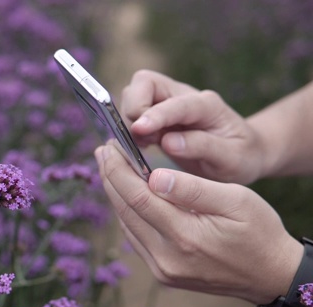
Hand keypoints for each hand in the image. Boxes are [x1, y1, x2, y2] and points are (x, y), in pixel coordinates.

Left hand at [95, 142, 301, 304]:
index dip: (119, 170)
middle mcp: (166, 258)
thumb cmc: (258, 232)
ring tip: (110, 167)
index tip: (110, 146)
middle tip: (103, 151)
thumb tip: (153, 177)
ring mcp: (162, 269)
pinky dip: (128, 212)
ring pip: (127, 224)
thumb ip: (193, 189)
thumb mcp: (237, 201)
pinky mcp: (162, 273)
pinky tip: (125, 193)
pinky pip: (136, 237)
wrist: (270, 275)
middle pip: (126, 211)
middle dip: (111, 177)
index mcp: (186, 237)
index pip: (138, 197)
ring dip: (116, 194)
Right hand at [121, 70, 265, 183]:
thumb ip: (202, 147)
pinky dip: (128, 127)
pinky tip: (142, 145)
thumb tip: (168, 142)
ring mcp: (168, 102)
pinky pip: (132, 111)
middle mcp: (184, 96)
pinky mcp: (156, 114)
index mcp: (207, 105)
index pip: (175, 103)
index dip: (155, 114)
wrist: (245, 152)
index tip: (138, 130)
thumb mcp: (232, 158)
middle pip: (144, 83)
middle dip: (134, 108)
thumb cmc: (241, 155)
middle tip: (143, 139)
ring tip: (145, 144)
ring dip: (129, 119)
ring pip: (133, 94)